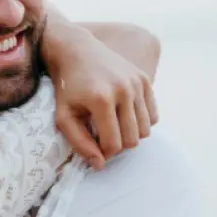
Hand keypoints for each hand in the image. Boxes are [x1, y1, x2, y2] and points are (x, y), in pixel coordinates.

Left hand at [41, 9, 157, 169]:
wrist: (77, 51)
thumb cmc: (67, 87)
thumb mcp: (63, 116)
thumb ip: (79, 143)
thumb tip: (100, 165)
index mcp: (101, 99)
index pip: (113, 144)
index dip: (104, 153)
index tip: (95, 147)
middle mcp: (123, 90)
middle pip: (132, 139)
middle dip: (118, 146)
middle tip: (104, 138)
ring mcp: (137, 83)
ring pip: (146, 130)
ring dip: (131, 135)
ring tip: (114, 127)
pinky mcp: (145, 79)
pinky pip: (153, 116)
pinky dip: (141, 122)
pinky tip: (125, 116)